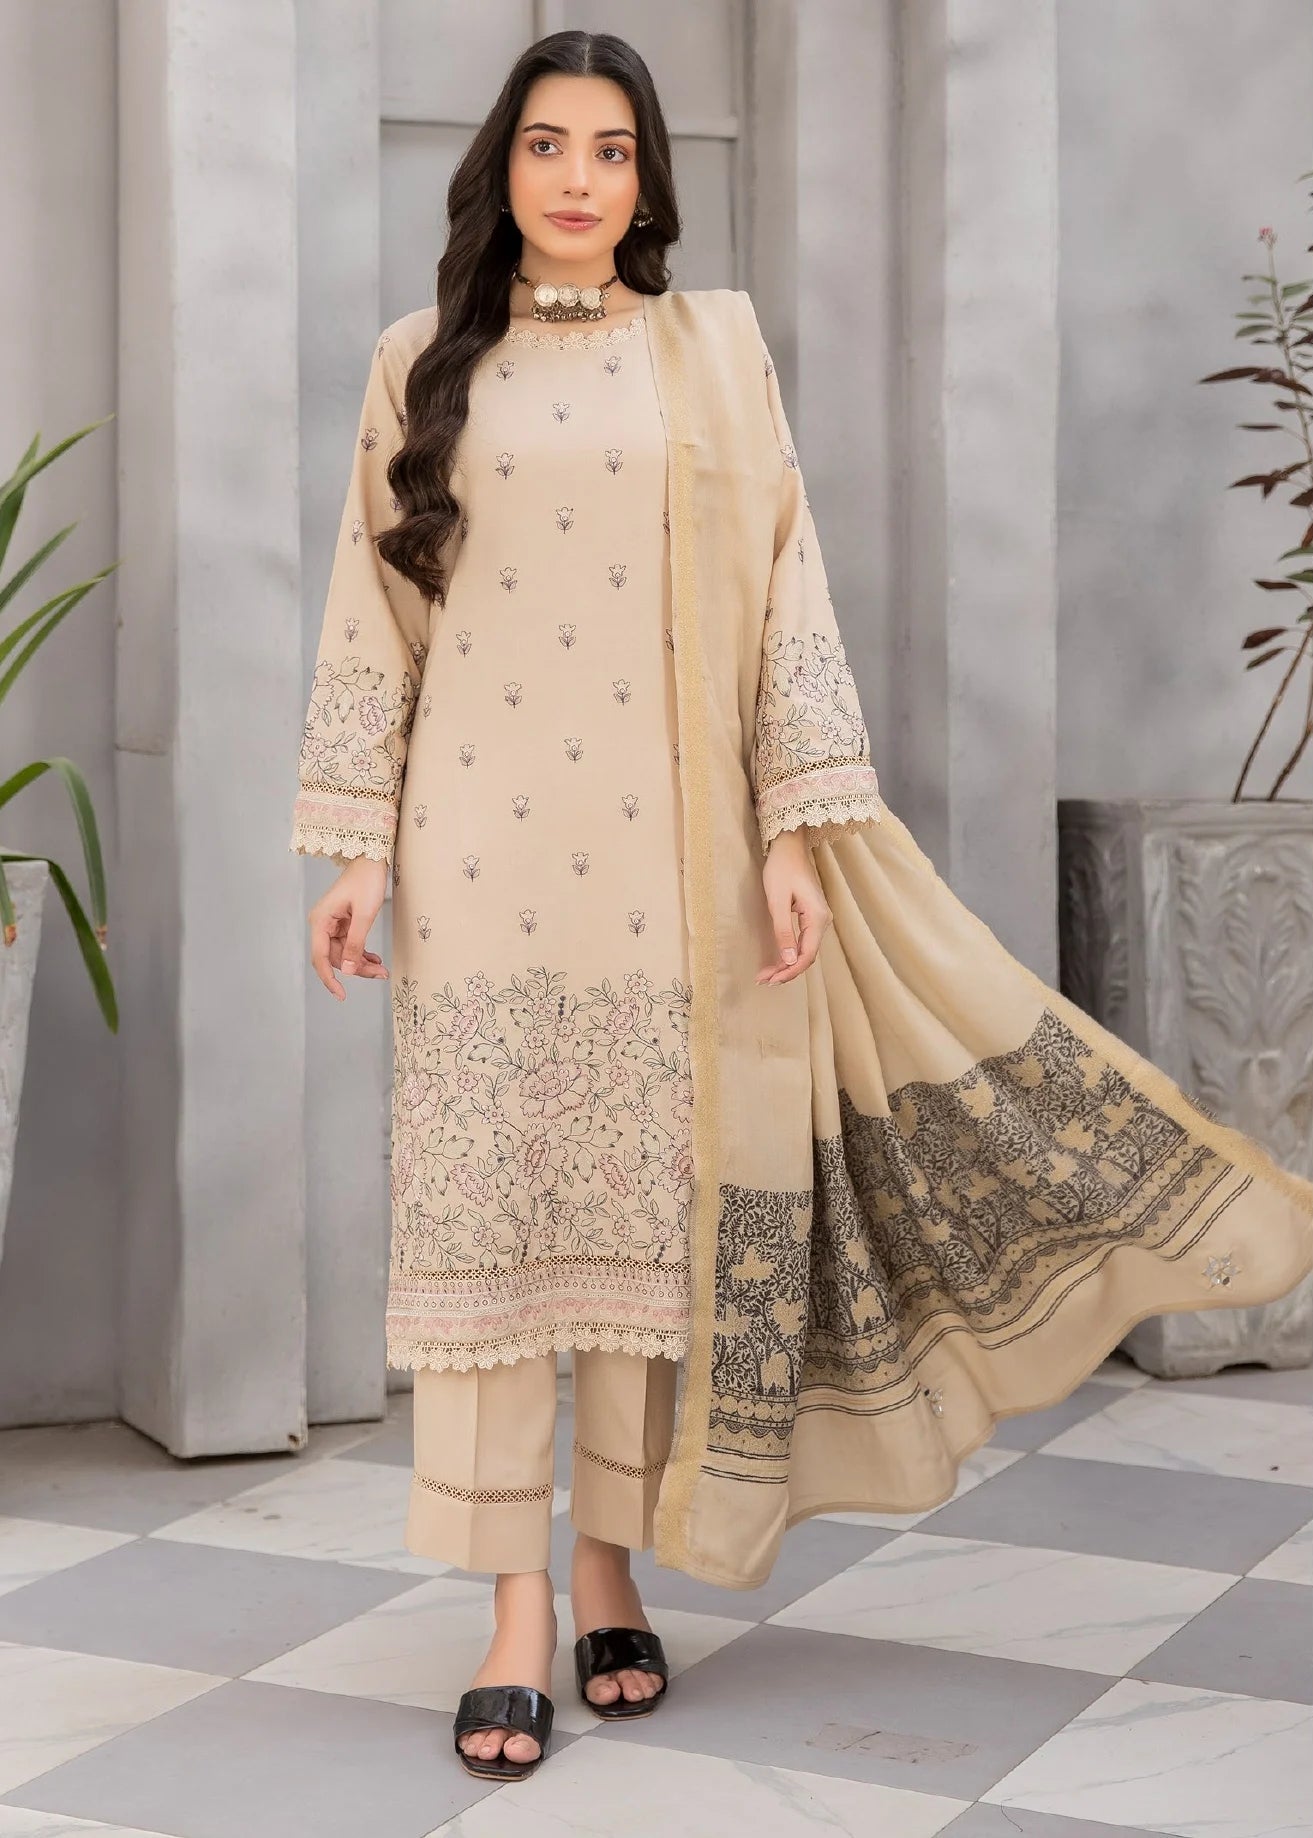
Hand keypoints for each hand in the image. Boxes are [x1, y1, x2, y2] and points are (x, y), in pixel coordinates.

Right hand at [308, 855, 390, 1000]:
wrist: (371, 859)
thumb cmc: (367, 880)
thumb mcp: (365, 915)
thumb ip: (355, 943)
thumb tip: (349, 969)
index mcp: (321, 921)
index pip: (320, 957)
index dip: (330, 979)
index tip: (341, 995)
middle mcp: (322, 924)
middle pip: (334, 957)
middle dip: (356, 969)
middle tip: (380, 975)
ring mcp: (332, 924)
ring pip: (344, 953)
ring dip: (361, 963)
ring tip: (381, 969)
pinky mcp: (342, 923)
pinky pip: (349, 945)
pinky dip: (362, 953)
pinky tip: (375, 960)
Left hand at [756, 829, 831, 983]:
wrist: (788, 846)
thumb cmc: (781, 869)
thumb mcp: (777, 901)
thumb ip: (783, 931)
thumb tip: (789, 960)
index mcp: (817, 917)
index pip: (807, 955)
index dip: (790, 971)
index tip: (771, 980)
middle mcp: (823, 920)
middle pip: (807, 955)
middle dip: (786, 971)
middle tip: (763, 980)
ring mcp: (818, 919)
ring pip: (805, 950)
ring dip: (787, 964)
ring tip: (767, 974)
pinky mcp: (811, 916)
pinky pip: (803, 941)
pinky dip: (789, 952)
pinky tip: (777, 960)